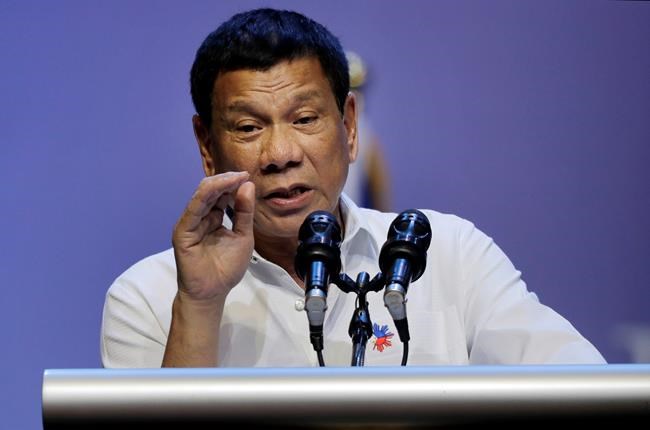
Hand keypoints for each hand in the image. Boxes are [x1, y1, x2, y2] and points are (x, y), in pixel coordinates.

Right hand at [172, 171, 254, 301]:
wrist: (213, 292)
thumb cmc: (227, 268)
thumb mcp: (243, 236)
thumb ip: (245, 212)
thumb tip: (248, 185)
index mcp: (213, 218)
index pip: (221, 195)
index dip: (234, 184)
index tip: (248, 177)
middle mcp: (200, 217)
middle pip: (212, 191)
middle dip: (228, 180)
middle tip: (243, 174)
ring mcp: (190, 223)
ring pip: (202, 195)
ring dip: (220, 184)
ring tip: (236, 177)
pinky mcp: (183, 231)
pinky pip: (194, 207)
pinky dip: (207, 194)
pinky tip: (220, 187)